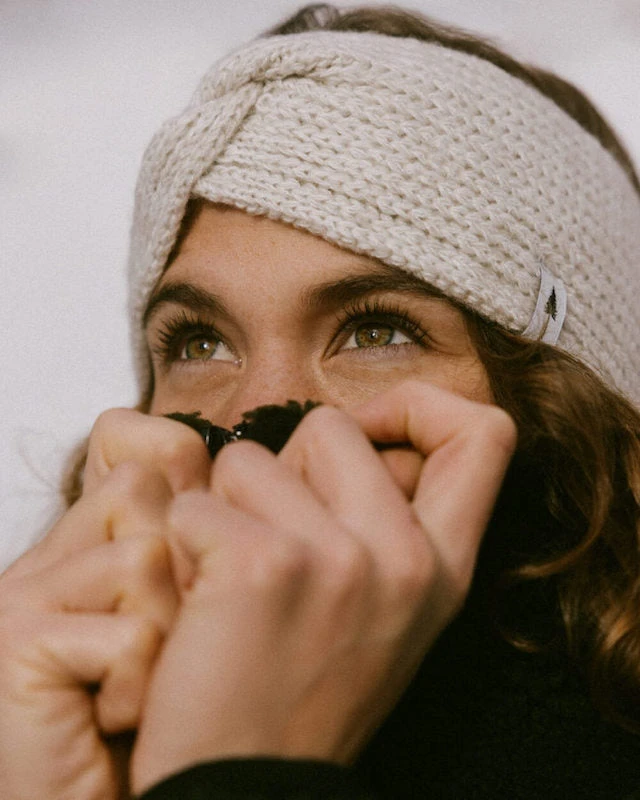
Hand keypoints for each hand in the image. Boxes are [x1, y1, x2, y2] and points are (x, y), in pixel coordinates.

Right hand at [0, 406, 208, 799]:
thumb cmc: (177, 713)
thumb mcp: (203, 606)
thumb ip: (210, 528)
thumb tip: (235, 463)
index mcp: (97, 531)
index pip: (149, 443)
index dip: (196, 499)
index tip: (199, 580)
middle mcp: (55, 546)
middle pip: (151, 485)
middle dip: (191, 576)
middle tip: (171, 649)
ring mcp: (28, 588)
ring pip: (147, 555)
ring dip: (171, 635)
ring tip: (147, 687)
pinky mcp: (15, 637)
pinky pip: (127, 630)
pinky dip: (137, 685)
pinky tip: (113, 717)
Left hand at [131, 381, 515, 792]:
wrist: (244, 789)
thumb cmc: (299, 688)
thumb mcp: (384, 608)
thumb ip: (386, 516)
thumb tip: (359, 434)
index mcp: (442, 566)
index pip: (484, 431)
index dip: (419, 407)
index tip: (369, 434)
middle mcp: (405, 558)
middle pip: (332, 425)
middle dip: (286, 468)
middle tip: (273, 542)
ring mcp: (341, 560)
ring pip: (253, 455)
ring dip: (226, 506)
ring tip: (232, 576)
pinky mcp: (265, 566)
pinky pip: (196, 500)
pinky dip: (182, 540)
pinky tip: (199, 598)